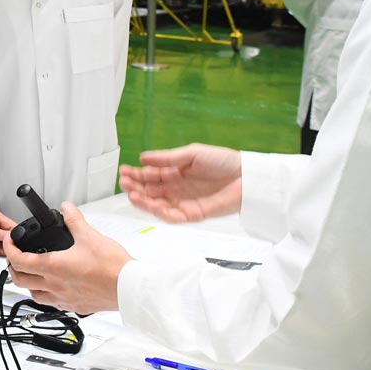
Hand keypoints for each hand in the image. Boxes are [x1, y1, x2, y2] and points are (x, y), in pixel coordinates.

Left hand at [1, 204, 130, 313]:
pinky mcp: (76, 306)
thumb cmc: (111, 267)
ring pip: (34, 296)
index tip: (9, 241)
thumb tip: (67, 208)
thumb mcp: (90, 235)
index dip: (9, 249)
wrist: (129, 287)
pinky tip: (55, 289)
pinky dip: (47, 295)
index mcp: (53, 267)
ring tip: (32, 274)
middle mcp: (55, 285)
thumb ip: (74, 219)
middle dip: (12, 267)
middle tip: (15, 257)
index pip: (18, 260)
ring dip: (28, 285)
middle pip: (20, 280)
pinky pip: (53, 304)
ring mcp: (64, 299)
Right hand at [119, 144, 242, 223]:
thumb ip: (167, 158)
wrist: (246, 177)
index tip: (124, 171)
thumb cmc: (224, 162)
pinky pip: (172, 216)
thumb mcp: (192, 153)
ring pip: (157, 205)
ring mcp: (183, 202)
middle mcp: (177, 188)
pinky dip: (158, 212)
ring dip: (143, 200)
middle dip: (135, 187)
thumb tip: (143, 158)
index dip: (136, 174)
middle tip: (124, 183)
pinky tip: (149, 204)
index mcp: (176, 172)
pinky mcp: (192, 214)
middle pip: (150, 191)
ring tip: (131, 194)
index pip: (150, 176)